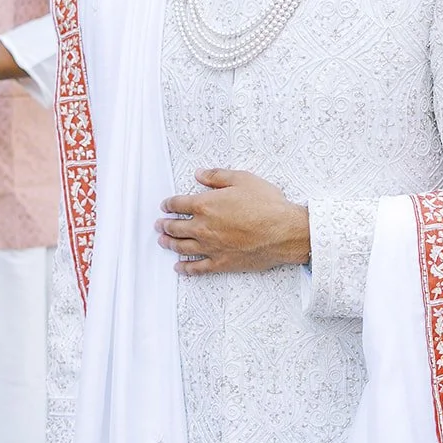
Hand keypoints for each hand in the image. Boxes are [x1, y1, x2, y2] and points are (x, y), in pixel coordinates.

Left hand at [157, 169, 310, 274]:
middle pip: (176, 227)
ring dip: (169, 244)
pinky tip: (179, 267)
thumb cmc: (266, 205)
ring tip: (163, 241)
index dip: (169, 204)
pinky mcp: (221, 263)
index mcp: (206, 205)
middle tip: (159, 224)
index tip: (165, 205)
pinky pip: (197, 268)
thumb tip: (199, 174)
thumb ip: (217, 176)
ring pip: (182, 247)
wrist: (283, 232)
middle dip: (165, 225)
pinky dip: (185, 268)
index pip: (178, 204)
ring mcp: (211, 247)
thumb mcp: (243, 179)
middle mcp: (203, 227)